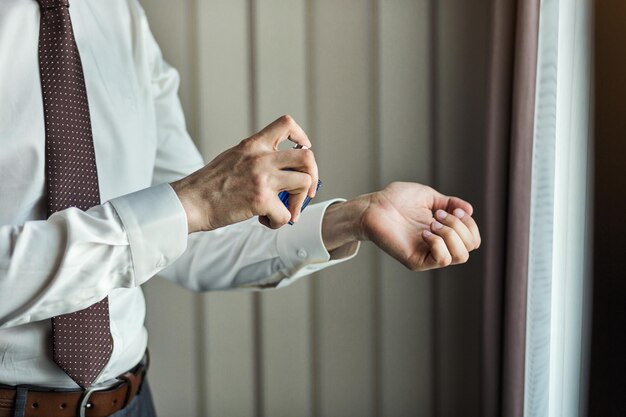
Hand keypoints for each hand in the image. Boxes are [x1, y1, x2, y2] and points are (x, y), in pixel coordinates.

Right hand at [171, 115, 318, 232]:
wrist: (189, 202)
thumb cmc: (208, 185)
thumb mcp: (233, 158)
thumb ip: (256, 159)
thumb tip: (282, 171)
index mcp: (253, 145)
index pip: (287, 124)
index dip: (302, 137)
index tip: (303, 151)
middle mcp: (260, 158)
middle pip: (307, 157)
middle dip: (313, 176)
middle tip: (306, 191)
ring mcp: (262, 178)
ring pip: (304, 183)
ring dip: (299, 202)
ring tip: (285, 210)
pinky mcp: (260, 200)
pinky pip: (287, 214)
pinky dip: (280, 222)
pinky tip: (267, 221)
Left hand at [322, 182, 480, 270]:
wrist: (372, 207)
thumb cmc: (395, 200)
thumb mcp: (428, 197)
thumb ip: (450, 203)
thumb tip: (470, 210)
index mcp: (443, 232)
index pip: (472, 239)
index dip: (469, 223)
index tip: (454, 209)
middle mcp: (438, 245)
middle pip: (470, 247)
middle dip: (460, 226)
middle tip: (439, 215)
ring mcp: (427, 254)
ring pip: (460, 256)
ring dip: (451, 234)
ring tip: (432, 222)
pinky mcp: (416, 261)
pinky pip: (442, 259)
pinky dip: (438, 243)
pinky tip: (424, 232)